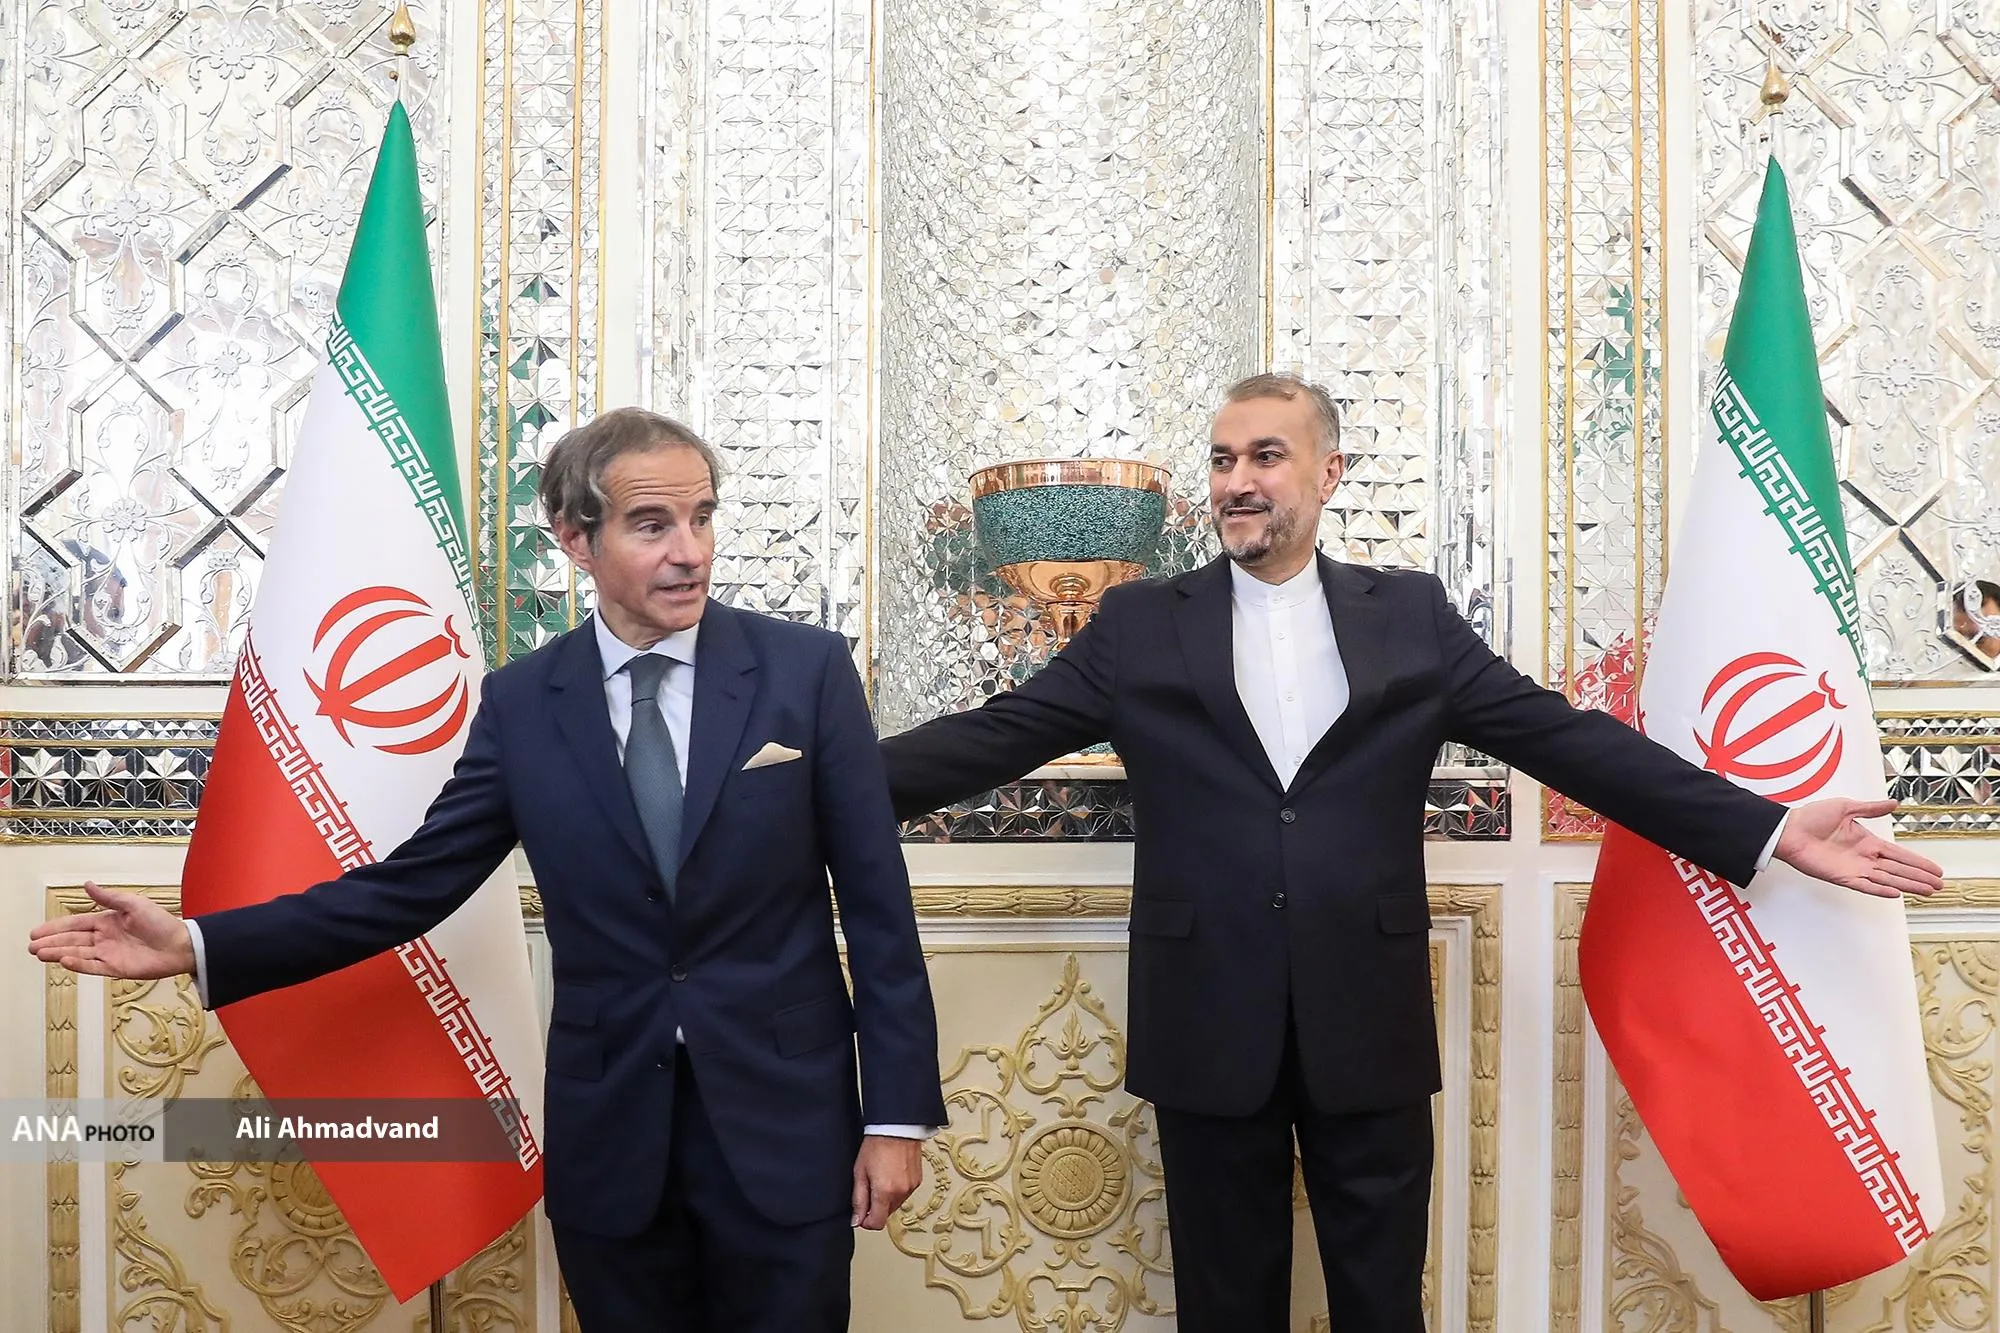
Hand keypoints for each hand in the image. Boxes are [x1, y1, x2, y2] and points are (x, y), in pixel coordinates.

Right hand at [27, 881, 195, 978]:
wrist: (181, 944)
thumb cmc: (161, 922)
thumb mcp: (134, 904)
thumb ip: (109, 897)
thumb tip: (87, 884)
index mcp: (108, 922)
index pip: (76, 924)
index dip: (56, 927)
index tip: (37, 931)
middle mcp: (105, 939)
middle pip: (72, 940)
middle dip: (51, 942)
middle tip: (31, 945)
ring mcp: (109, 954)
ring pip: (78, 954)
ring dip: (59, 953)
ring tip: (40, 953)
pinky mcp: (116, 968)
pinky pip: (93, 967)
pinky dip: (78, 965)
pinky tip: (64, 961)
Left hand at [851, 1134, 922, 1229]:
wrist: (896, 1127)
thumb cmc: (877, 1145)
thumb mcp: (860, 1173)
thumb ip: (858, 1199)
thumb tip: (857, 1219)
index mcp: (884, 1192)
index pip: (877, 1223)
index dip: (866, 1221)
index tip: (861, 1214)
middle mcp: (900, 1192)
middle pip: (886, 1214)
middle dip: (876, 1207)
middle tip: (869, 1188)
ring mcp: (911, 1187)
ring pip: (895, 1204)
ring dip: (886, 1198)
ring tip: (881, 1177)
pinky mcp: (917, 1181)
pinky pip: (904, 1194)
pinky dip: (896, 1189)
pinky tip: (891, 1174)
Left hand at [1774, 799, 1941, 898]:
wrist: (1788, 830)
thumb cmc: (1812, 817)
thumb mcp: (1845, 807)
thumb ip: (1870, 808)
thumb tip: (1894, 803)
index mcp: (1867, 841)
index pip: (1899, 854)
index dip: (1918, 862)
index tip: (1936, 869)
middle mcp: (1864, 857)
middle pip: (1898, 869)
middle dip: (1919, 877)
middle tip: (1939, 885)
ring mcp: (1854, 868)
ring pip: (1887, 879)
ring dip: (1907, 885)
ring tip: (1927, 891)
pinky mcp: (1841, 876)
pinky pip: (1864, 886)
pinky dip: (1880, 890)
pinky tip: (1896, 894)